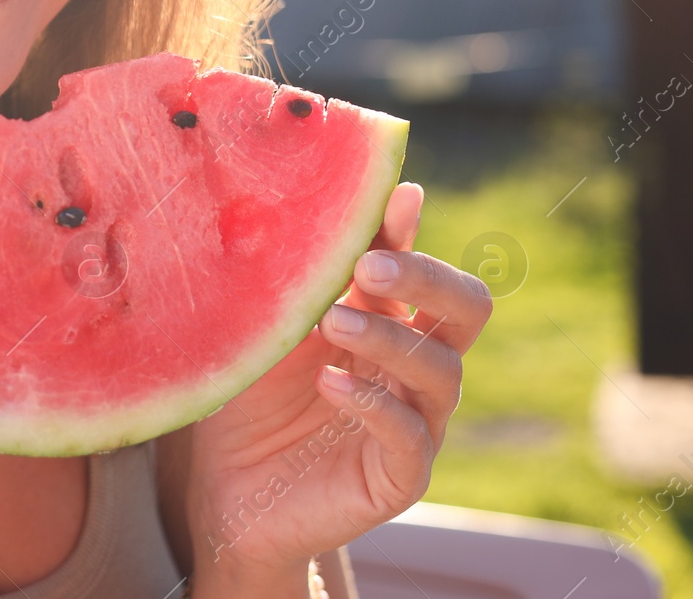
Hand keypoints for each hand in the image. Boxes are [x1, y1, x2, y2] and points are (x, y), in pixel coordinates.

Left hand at [183, 182, 492, 585]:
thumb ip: (307, 276)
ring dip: (389, 338)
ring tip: (334, 322)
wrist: (227, 492)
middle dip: (427, 278)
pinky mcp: (400, 475)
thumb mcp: (274, 329)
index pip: (422, 269)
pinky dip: (375, 404)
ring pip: (441, 370)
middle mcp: (413, 367)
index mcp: (388, 321)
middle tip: (370, 266)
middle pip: (465, 309)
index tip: (392, 201)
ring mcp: (416, 422)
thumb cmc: (251, 399)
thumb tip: (324, 204)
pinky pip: (412, 437)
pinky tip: (331, 382)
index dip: (410, 234)